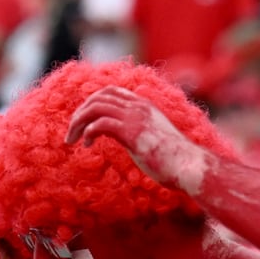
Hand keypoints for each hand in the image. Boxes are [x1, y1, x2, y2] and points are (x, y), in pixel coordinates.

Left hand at [64, 85, 207, 191]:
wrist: (188, 166)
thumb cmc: (173, 159)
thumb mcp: (153, 139)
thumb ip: (140, 133)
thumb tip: (131, 140)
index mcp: (144, 105)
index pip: (110, 92)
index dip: (92, 103)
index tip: (83, 122)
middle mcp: (138, 106)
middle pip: (98, 96)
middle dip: (80, 113)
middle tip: (71, 133)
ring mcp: (135, 118)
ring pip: (95, 107)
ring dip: (78, 122)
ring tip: (71, 139)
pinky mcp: (132, 133)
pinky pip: (101, 124)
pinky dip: (89, 132)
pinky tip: (88, 144)